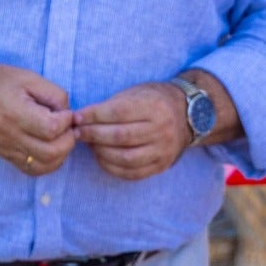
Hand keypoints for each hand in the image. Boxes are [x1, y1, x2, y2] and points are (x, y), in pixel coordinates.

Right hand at [0, 60, 74, 176]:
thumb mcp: (26, 77)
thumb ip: (52, 93)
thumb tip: (67, 112)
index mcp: (16, 113)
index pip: (52, 128)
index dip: (66, 121)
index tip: (64, 111)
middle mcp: (12, 136)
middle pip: (52, 152)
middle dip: (68, 140)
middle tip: (68, 127)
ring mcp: (8, 149)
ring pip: (44, 166)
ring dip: (61, 154)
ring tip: (61, 138)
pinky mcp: (6, 156)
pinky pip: (32, 170)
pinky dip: (47, 163)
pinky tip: (50, 149)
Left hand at [74, 81, 191, 181]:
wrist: (188, 115)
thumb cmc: (153, 100)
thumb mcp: (136, 93)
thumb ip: (112, 105)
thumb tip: (81, 119)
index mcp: (154, 107)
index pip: (118, 112)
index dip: (94, 116)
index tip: (77, 117)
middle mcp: (161, 130)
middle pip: (120, 136)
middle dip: (93, 134)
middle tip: (77, 132)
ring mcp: (163, 150)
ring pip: (126, 158)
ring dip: (101, 152)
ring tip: (89, 144)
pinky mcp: (161, 166)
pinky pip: (133, 173)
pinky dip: (112, 167)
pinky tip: (101, 158)